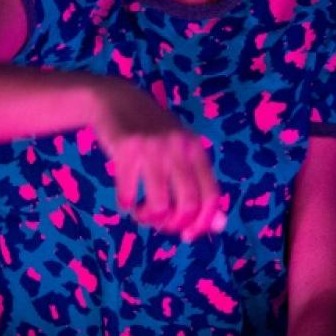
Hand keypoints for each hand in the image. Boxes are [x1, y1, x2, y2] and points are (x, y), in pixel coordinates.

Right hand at [96, 81, 225, 241]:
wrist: (116, 100)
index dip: (203, 223)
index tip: (187, 235)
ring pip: (159, 204)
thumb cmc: (152, 132)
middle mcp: (179, 147)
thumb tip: (218, 225)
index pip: (211, 195)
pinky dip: (126, 205)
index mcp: (196, 149)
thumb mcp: (180, 150)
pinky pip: (127, 195)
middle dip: (174, 224)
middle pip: (188, 204)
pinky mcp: (126, 150)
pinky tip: (125, 199)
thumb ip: (198, 183)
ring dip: (148, 218)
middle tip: (160, 224)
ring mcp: (152, 148)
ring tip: (141, 212)